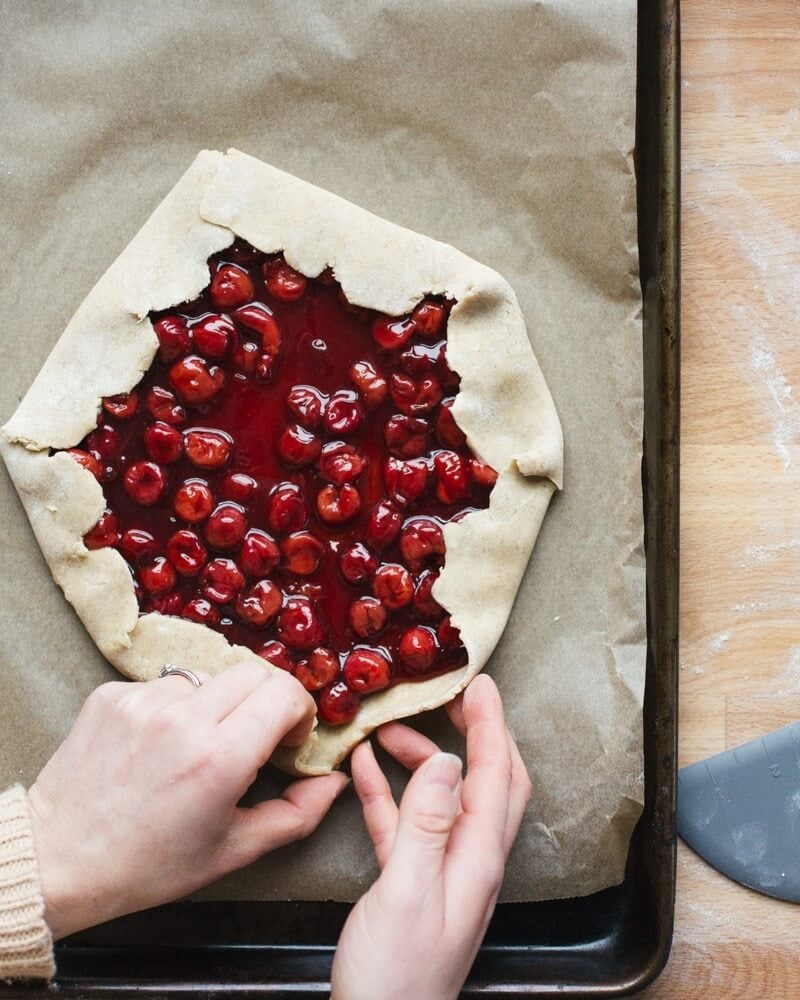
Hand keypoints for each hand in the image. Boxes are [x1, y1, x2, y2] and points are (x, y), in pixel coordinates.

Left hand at [26, 662, 347, 938]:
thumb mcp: (232, 850)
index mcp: (218, 758)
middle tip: (257, 735)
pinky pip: (167, 682)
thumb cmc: (147, 865)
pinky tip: (161, 743)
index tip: (288, 737)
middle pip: (255, 671)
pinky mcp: (113, 694)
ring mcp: (143, 701)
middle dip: (268, 699)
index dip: (299, 710)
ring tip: (200, 744)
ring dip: (220, 702)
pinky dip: (177, 706)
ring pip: (211, 675)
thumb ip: (296, 814)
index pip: (284, 692)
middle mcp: (182, 719)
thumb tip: (334, 781)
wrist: (59, 859)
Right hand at [331, 675, 530, 999]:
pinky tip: (363, 771)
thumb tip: (448, 761)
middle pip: (486, 781)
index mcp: (479, 859)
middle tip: (449, 697)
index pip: (496, 775)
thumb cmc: (395, 979)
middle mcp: (470, 860)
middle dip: (474, 733)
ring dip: (422, 759)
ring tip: (388, 731)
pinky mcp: (411, 884)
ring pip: (444, 797)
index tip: (480, 683)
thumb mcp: (408, 892)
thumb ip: (427, 825)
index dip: (491, 725)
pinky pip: (406, 823)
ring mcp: (442, 872)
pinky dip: (389, 792)